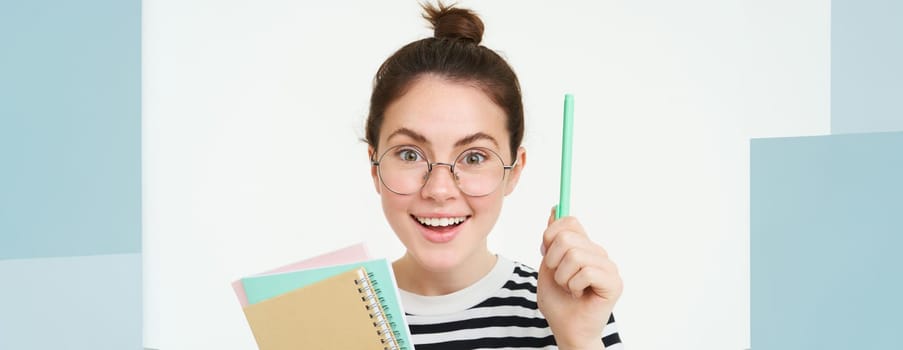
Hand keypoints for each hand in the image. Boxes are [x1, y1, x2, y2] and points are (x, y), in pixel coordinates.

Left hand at [537, 206, 622, 349]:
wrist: (566, 328)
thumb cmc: (558, 300)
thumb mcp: (548, 265)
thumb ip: (552, 238)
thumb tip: (555, 208)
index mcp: (584, 246)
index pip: (569, 221)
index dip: (550, 236)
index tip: (547, 253)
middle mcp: (599, 253)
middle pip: (567, 238)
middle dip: (553, 261)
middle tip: (560, 278)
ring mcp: (608, 266)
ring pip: (574, 256)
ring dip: (563, 278)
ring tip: (569, 289)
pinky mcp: (614, 282)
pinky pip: (586, 273)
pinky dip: (573, 287)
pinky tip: (579, 295)